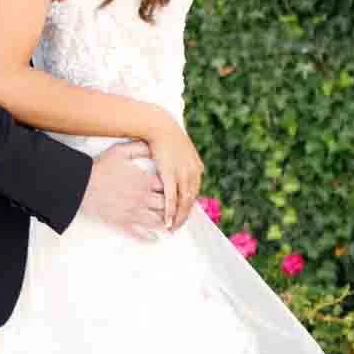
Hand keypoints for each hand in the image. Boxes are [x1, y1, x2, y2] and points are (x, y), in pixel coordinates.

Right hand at [80, 140, 165, 239]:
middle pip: (165, 205)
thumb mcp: (120, 151)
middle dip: (171, 207)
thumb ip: (138, 148)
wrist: (82, 184)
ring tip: (171, 225)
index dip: (172, 188)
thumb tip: (152, 146)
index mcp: (144, 180)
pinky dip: (149, 237)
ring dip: (165, 223)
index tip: (174, 189)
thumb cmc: (99, 168)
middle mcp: (142, 198)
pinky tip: (155, 238)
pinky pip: (139, 234)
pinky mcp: (122, 223)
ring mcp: (133, 212)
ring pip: (156, 221)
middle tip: (176, 209)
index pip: (167, 187)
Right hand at [145, 115, 203, 232]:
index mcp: (195, 167)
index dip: (188, 205)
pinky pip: (172, 199)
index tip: (181, 214)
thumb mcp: (176, 148)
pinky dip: (171, 212)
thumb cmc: (162, 135)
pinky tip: (168, 221)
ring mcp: (182, 174)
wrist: (158, 125)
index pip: (193, 191)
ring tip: (172, 228)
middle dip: (184, 215)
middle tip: (177, 227)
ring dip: (179, 217)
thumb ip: (179, 161)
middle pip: (190, 200)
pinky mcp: (170, 175)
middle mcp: (192, 172)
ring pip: (184, 202)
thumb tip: (174, 168)